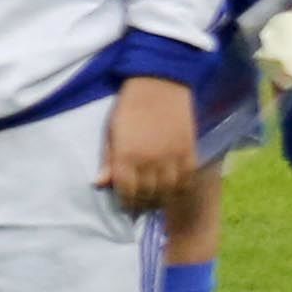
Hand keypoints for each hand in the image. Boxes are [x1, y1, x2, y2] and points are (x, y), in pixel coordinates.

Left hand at [99, 74, 199, 215]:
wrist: (160, 83)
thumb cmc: (129, 106)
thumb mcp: (111, 132)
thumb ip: (108, 160)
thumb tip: (101, 184)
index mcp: (126, 155)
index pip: (126, 192)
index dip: (125, 203)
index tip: (125, 207)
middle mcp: (150, 161)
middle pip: (148, 195)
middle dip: (141, 204)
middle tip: (139, 207)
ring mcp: (172, 157)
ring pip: (168, 192)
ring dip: (160, 200)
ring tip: (155, 201)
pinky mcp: (190, 151)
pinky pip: (187, 180)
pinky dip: (179, 189)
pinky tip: (173, 190)